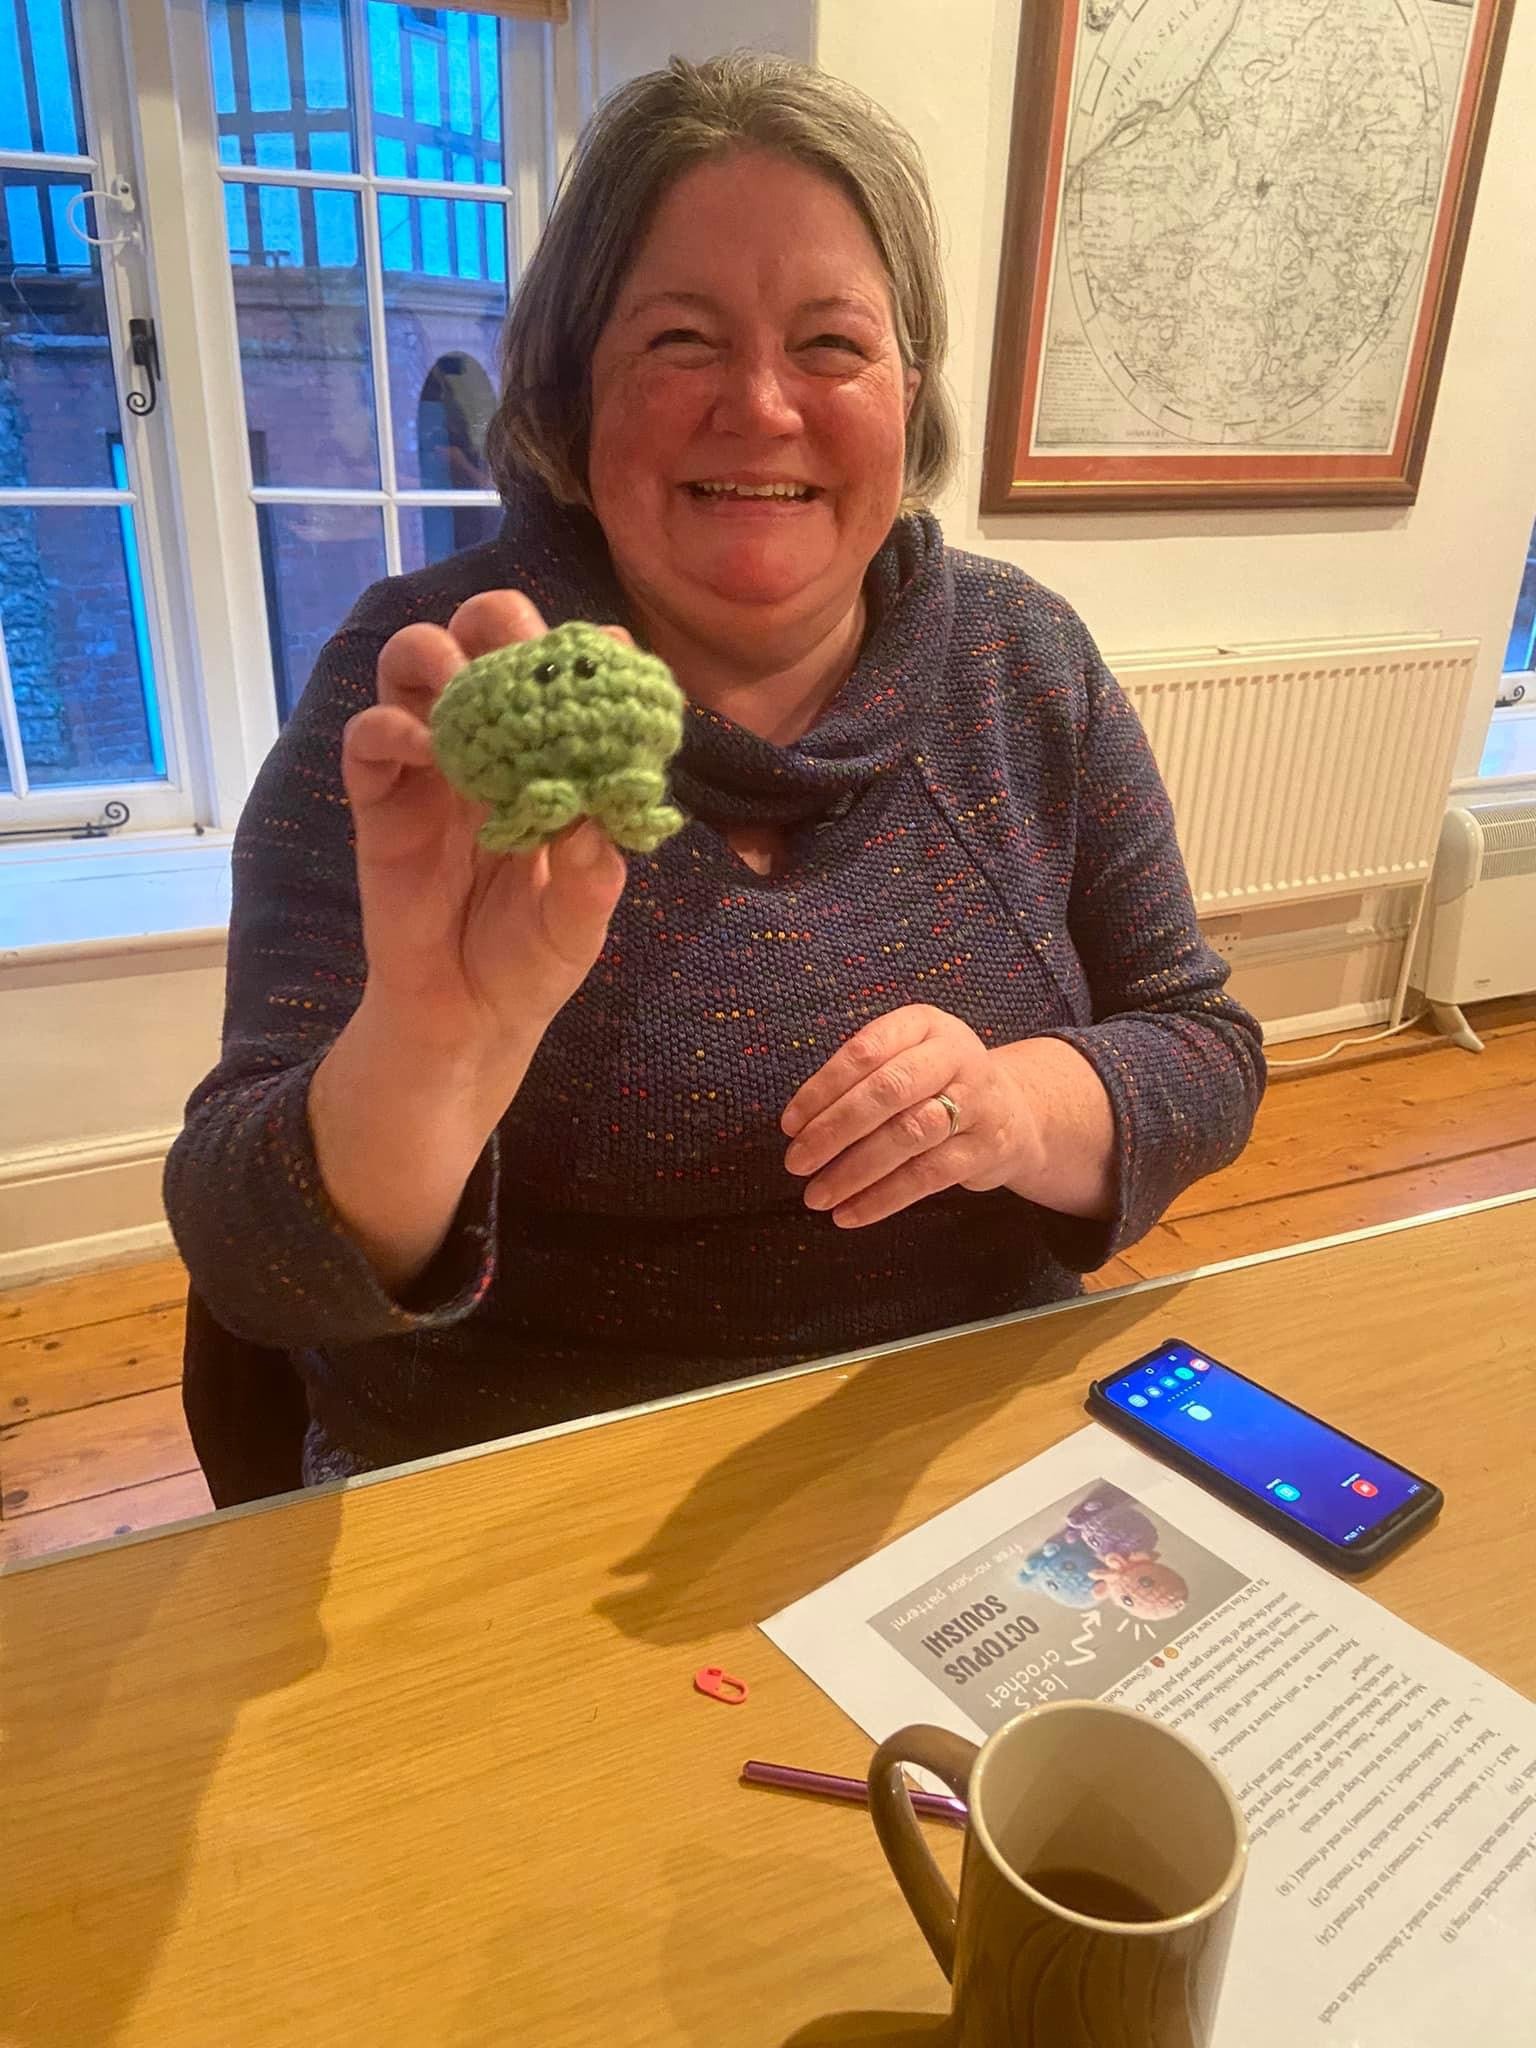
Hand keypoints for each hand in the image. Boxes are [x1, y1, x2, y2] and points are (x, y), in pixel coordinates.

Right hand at [343, 591, 628, 1062]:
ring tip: (464, 695)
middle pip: (480, 635)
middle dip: (498, 624)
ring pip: (413, 661)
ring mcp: (428, 765)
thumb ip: (592, 873)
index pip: (562, 669)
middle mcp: (488, 742)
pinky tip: (423, 747)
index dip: (586, 650)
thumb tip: (597, 814)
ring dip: (438, 658)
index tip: (612, 658)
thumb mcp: (580, 922)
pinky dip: (390, 725)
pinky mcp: (379, 800)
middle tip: (519, 661)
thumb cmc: (532, 958)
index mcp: (548, 754)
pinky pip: (367, 736)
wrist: (469, 1017)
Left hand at [780, 1006, 1043, 1228]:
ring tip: (817, 1195)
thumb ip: (862, 1078)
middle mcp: (955, 1056)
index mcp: (923, 1025)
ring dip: (855, 1169)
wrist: (1014, 1110)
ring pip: (908, 1135)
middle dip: (835, 1129)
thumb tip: (800, 1126)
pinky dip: (884, 1198)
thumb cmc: (936, 1084)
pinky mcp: (986, 1148)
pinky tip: (850, 1213)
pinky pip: (928, 1175)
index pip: (865, 1051)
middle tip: (796, 1161)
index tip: (789, 1124)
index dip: (822, 1089)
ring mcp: (977, 1102)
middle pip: (888, 1091)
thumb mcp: (906, 1058)